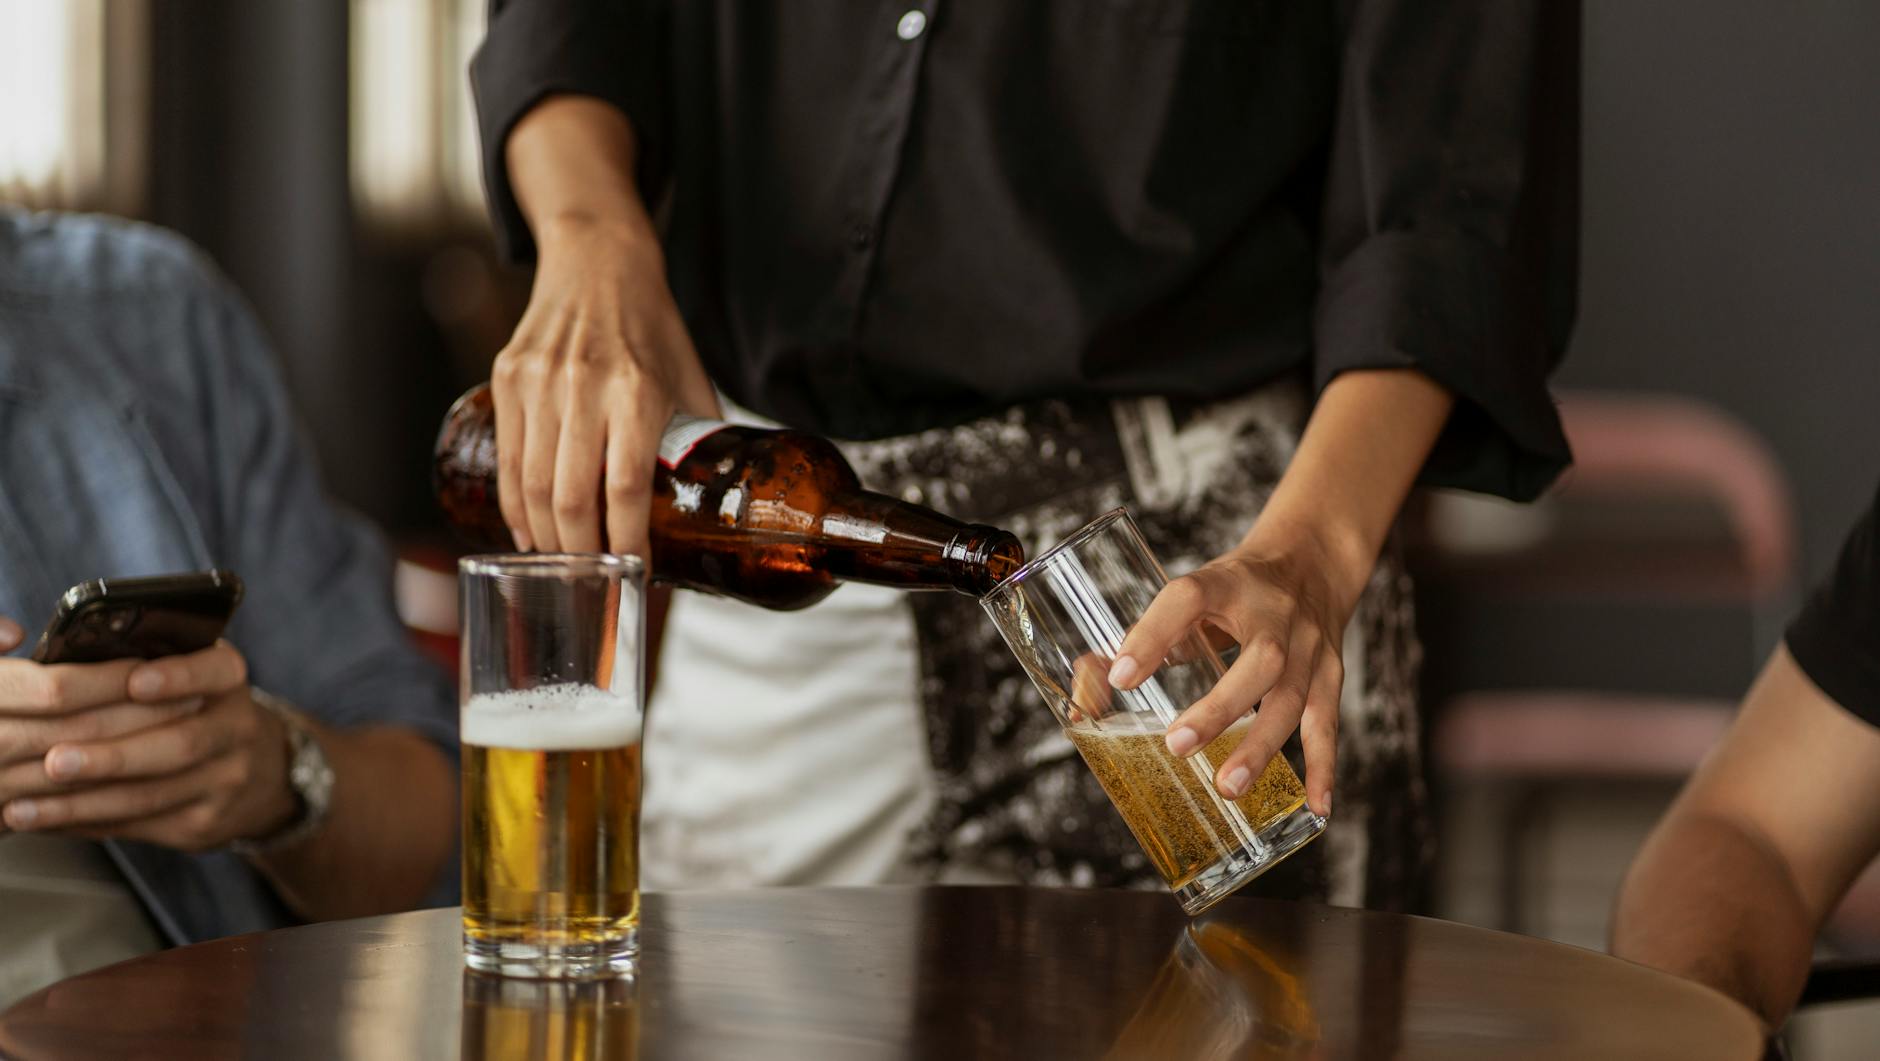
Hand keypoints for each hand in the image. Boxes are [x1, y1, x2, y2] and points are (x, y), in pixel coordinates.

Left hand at [0, 636, 298, 851]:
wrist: (259, 770)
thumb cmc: (196, 708)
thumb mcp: (188, 672)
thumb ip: (139, 663)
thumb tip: (58, 665)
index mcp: (228, 679)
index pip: (214, 672)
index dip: (177, 677)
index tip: (134, 682)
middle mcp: (237, 728)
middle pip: (179, 745)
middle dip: (110, 756)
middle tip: (54, 760)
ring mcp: (225, 780)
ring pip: (151, 795)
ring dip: (82, 801)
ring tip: (25, 805)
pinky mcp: (203, 823)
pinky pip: (137, 825)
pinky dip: (84, 822)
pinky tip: (44, 819)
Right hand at [493, 217, 718, 557]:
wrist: (598, 259)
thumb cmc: (652, 327)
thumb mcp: (690, 378)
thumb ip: (699, 441)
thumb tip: (716, 509)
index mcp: (636, 389)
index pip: (626, 486)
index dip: (628, 540)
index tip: (636, 573)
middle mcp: (583, 385)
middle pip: (571, 496)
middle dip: (582, 552)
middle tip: (595, 583)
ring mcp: (538, 380)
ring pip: (531, 484)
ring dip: (545, 537)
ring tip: (564, 567)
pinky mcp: (506, 377)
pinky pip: (507, 458)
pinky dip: (514, 505)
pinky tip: (529, 532)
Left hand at [1107, 519, 1365, 816]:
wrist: (1313, 561)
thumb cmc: (1238, 588)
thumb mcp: (1195, 594)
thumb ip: (1147, 638)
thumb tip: (1089, 688)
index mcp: (1225, 584)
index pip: (1187, 598)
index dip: (1152, 635)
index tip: (1119, 676)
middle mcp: (1273, 613)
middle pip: (1259, 660)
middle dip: (1219, 707)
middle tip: (1177, 745)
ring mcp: (1308, 645)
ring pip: (1291, 698)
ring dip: (1260, 746)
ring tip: (1227, 786)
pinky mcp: (1330, 673)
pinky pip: (1327, 722)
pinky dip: (1323, 767)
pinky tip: (1316, 806)